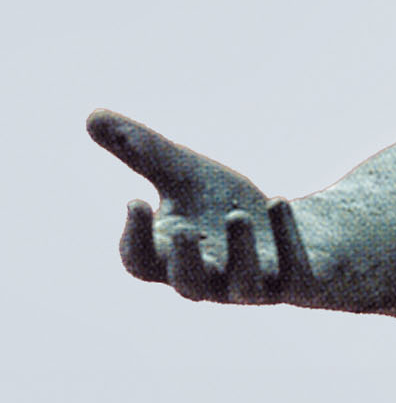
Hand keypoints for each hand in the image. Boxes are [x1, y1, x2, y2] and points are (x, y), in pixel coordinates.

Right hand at [88, 108, 283, 300]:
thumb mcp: (185, 174)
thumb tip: (91, 117)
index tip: (135, 201)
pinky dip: (286, 238)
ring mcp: (258, 284)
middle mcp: (214, 279)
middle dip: (185, 260)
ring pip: (244, 285)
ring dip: (241, 252)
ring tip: (238, 214)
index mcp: (177, 257)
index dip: (136, 240)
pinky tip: (278, 202)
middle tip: (185, 229)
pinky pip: (293, 272)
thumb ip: (141, 152)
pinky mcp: (298, 281)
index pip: (143, 263)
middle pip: (189, 285)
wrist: (296, 233)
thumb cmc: (228, 208)